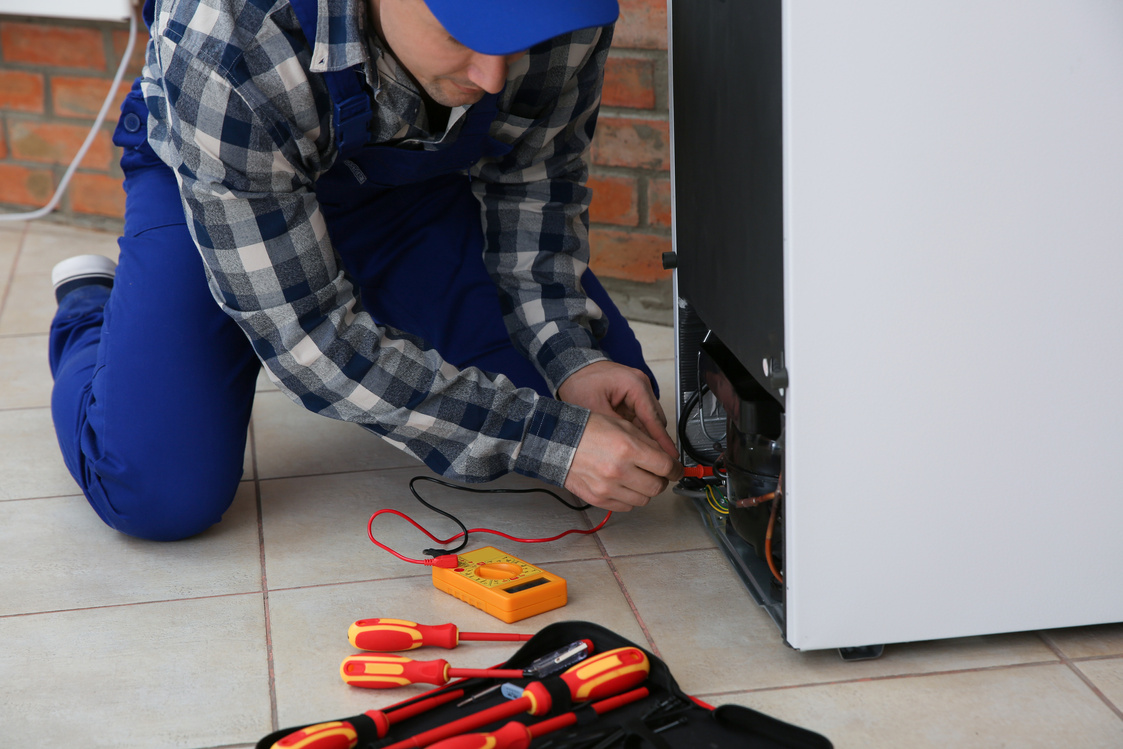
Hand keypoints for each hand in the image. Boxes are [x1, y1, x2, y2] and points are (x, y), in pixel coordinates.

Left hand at [556, 361, 677, 458]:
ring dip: (643, 437)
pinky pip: (640, 418)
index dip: (662, 441)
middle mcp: (641, 386)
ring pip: (649, 421)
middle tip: (650, 462)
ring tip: (638, 457)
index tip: (670, 457)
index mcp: (635, 385)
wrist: (572, 369)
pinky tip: (629, 445)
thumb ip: (614, 429)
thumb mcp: (594, 409)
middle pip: (656, 421)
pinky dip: (635, 431)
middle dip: (653, 442)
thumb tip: (630, 449)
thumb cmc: (580, 382)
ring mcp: (638, 392)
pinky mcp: (632, 398)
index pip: (653, 419)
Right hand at [564, 413, 683, 511]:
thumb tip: (668, 457)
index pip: (665, 467)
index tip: (675, 470)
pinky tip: (623, 485)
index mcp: (627, 448)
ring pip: (643, 500)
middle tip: (656, 473)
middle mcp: (619, 470)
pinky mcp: (598, 499)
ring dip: (645, 490)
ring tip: (636, 477)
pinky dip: (629, 498)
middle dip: (660, 480)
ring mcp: (608, 487)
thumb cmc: (587, 430)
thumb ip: (648, 443)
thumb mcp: (622, 426)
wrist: (557, 442)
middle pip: (657, 487)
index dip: (675, 469)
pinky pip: (626, 507)